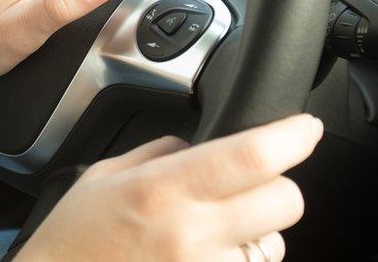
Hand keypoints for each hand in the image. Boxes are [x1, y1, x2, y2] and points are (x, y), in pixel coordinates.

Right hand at [16, 114, 324, 261]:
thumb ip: (159, 153)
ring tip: (213, 234)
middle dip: (278, 186)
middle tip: (253, 183)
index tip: (304, 128)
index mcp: (162, 190)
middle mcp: (191, 235)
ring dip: (258, 233)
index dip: (293, 136)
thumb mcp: (105, 176)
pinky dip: (237, 261)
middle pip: (285, 201)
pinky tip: (204, 258)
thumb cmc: (73, 241)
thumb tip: (198, 144)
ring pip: (276, 245)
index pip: (253, 155)